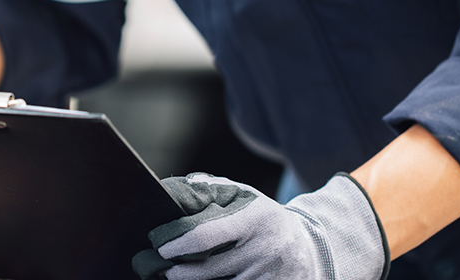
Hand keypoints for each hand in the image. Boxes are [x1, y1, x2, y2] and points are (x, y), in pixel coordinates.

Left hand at [133, 173, 389, 279]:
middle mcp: (262, 252)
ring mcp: (265, 279)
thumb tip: (177, 190)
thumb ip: (212, 189)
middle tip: (150, 265)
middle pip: (204, 271)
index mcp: (256, 220)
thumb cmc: (264, 221)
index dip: (175, 242)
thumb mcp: (246, 198)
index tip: (157, 243)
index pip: (205, 236)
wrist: (309, 252)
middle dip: (171, 269)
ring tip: (165, 275)